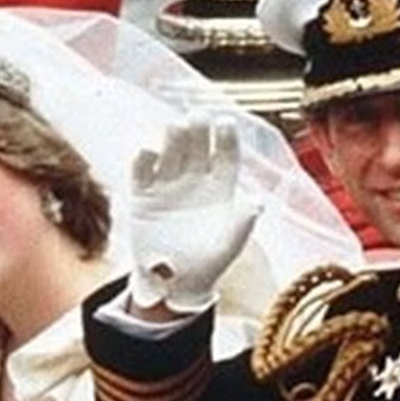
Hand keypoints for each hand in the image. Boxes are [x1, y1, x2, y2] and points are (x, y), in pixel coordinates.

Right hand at [128, 112, 258, 312]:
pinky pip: (141, 172)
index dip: (226, 138)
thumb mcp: (230, 246)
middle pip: (196, 147)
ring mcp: (168, 185)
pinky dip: (143, 159)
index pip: (225, 155)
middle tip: (197, 116)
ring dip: (171, 138)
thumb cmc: (209, 263)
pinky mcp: (143, 196)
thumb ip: (242, 223)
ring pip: (169, 152)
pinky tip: (148, 151)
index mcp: (221, 187)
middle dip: (197, 130)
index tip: (226, 123)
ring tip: (175, 126)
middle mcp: (194, 180)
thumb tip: (258, 202)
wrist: (174, 284)